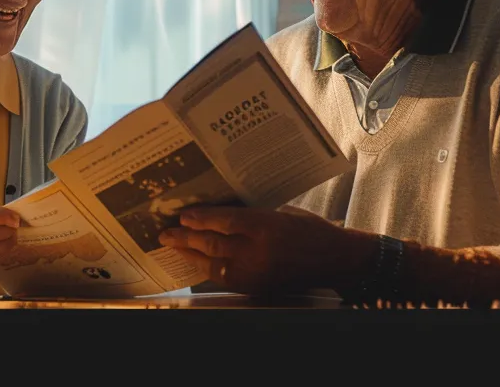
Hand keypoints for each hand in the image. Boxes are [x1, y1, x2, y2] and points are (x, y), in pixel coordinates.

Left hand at [158, 206, 375, 294]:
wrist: (334, 259)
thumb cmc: (308, 229)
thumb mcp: (280, 212)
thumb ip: (250, 214)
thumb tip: (216, 212)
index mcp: (268, 227)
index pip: (226, 222)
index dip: (201, 218)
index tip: (183, 215)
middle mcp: (260, 252)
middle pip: (214, 244)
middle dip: (186, 238)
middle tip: (166, 233)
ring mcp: (257, 273)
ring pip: (214, 265)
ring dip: (191, 255)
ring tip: (174, 246)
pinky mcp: (257, 287)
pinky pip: (224, 278)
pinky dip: (207, 269)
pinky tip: (196, 261)